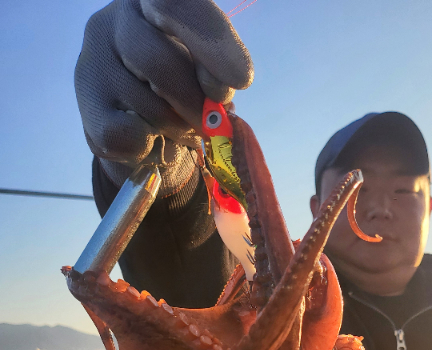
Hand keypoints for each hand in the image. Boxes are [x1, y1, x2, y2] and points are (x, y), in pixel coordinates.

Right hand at [75, 0, 252, 190]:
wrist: (140, 130)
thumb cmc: (179, 91)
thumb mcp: (202, 75)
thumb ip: (213, 75)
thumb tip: (218, 94)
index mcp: (153, 2)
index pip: (176, 5)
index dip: (212, 41)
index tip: (241, 79)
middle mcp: (116, 19)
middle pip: (158, 62)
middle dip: (193, 103)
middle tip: (209, 124)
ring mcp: (93, 59)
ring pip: (146, 106)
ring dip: (177, 131)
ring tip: (181, 132)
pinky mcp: (86, 103)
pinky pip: (129, 136)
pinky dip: (153, 149)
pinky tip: (154, 144)